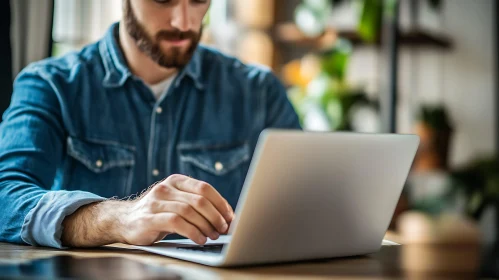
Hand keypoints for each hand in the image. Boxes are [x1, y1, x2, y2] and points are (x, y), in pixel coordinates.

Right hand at [61, 174, 233, 246]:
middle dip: (216, 216)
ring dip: (206, 225)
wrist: (123, 220)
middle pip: (199, 200)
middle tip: (223, 229)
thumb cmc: (158, 213)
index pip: (204, 188)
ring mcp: (156, 202)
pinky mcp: (149, 218)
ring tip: (213, 236)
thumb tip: (226, 216)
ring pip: (189, 211)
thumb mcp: (176, 202)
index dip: (220, 203)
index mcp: (176, 181)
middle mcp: (166, 188)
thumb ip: (196, 204)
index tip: (230, 217)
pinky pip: (177, 223)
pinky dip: (192, 232)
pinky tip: (199, 239)